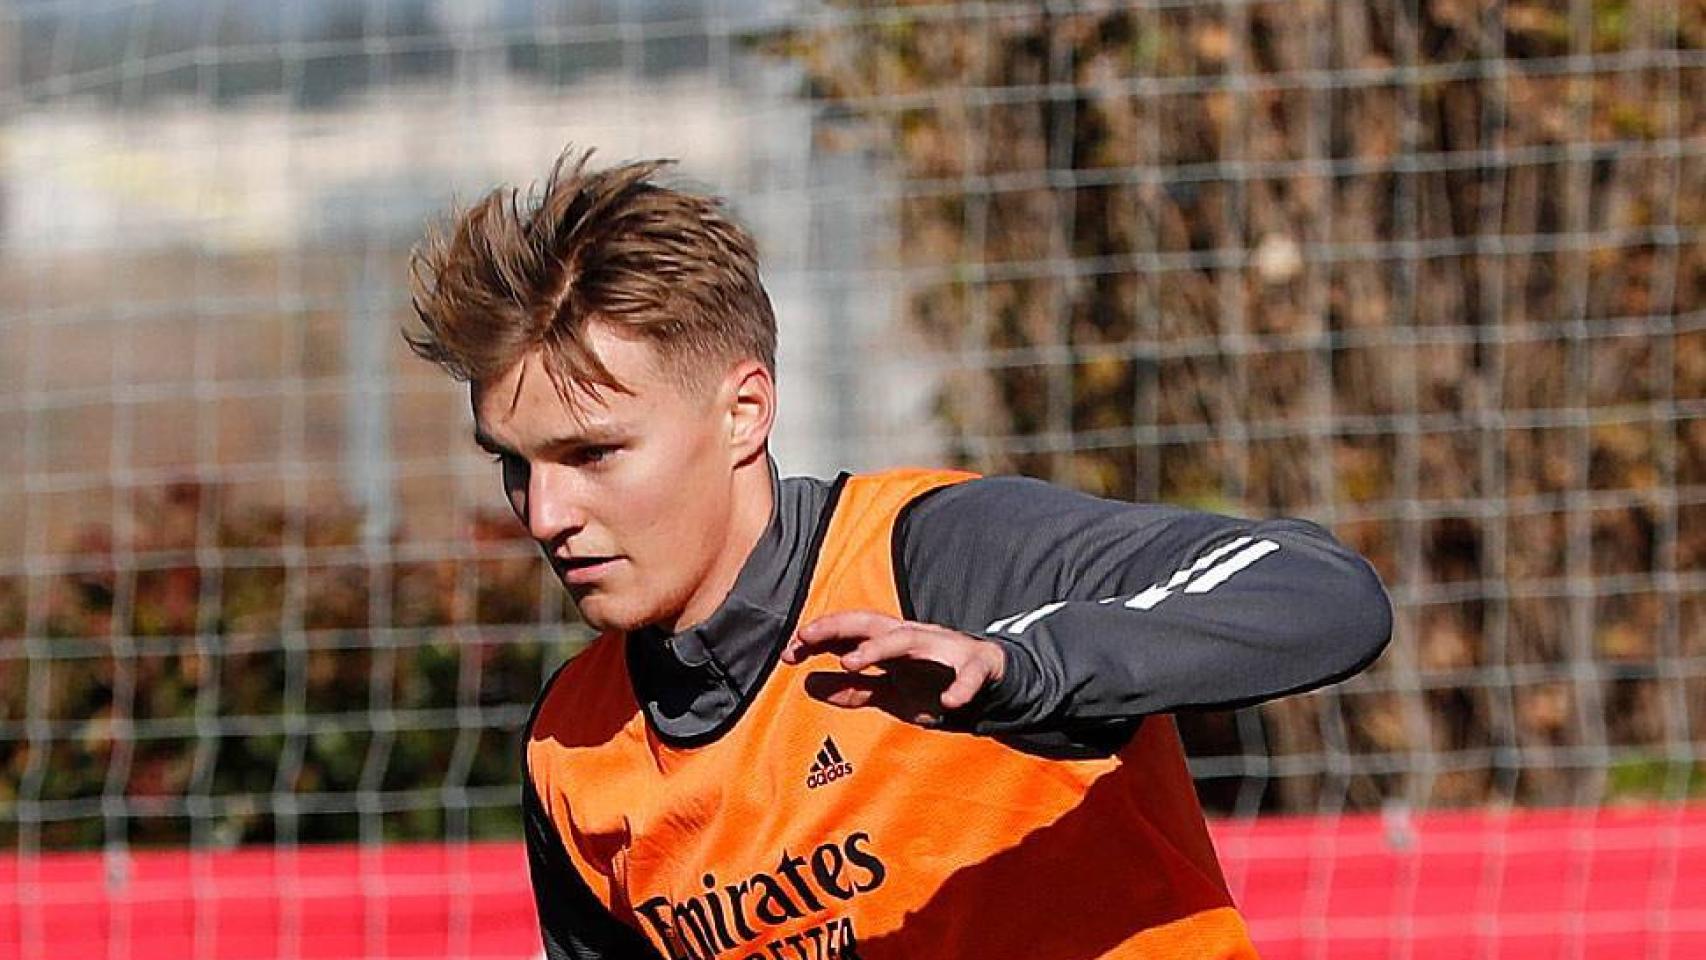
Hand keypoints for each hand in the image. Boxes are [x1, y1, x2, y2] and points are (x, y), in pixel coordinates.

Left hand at [781, 611, 1006, 726]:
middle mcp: (913, 638)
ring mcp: (944, 649)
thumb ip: (853, 689)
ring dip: (879, 648)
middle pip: (871, 624)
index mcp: (892, 643)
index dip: (819, 637)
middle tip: (805, 637)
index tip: (787, 652)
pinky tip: (951, 702)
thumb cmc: (934, 680)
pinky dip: (962, 687)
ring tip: (850, 662)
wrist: (991, 680)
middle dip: (838, 627)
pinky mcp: (977, 666)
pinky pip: (969, 675)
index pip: (850, 632)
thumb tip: (808, 685)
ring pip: (909, 640)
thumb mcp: (890, 690)